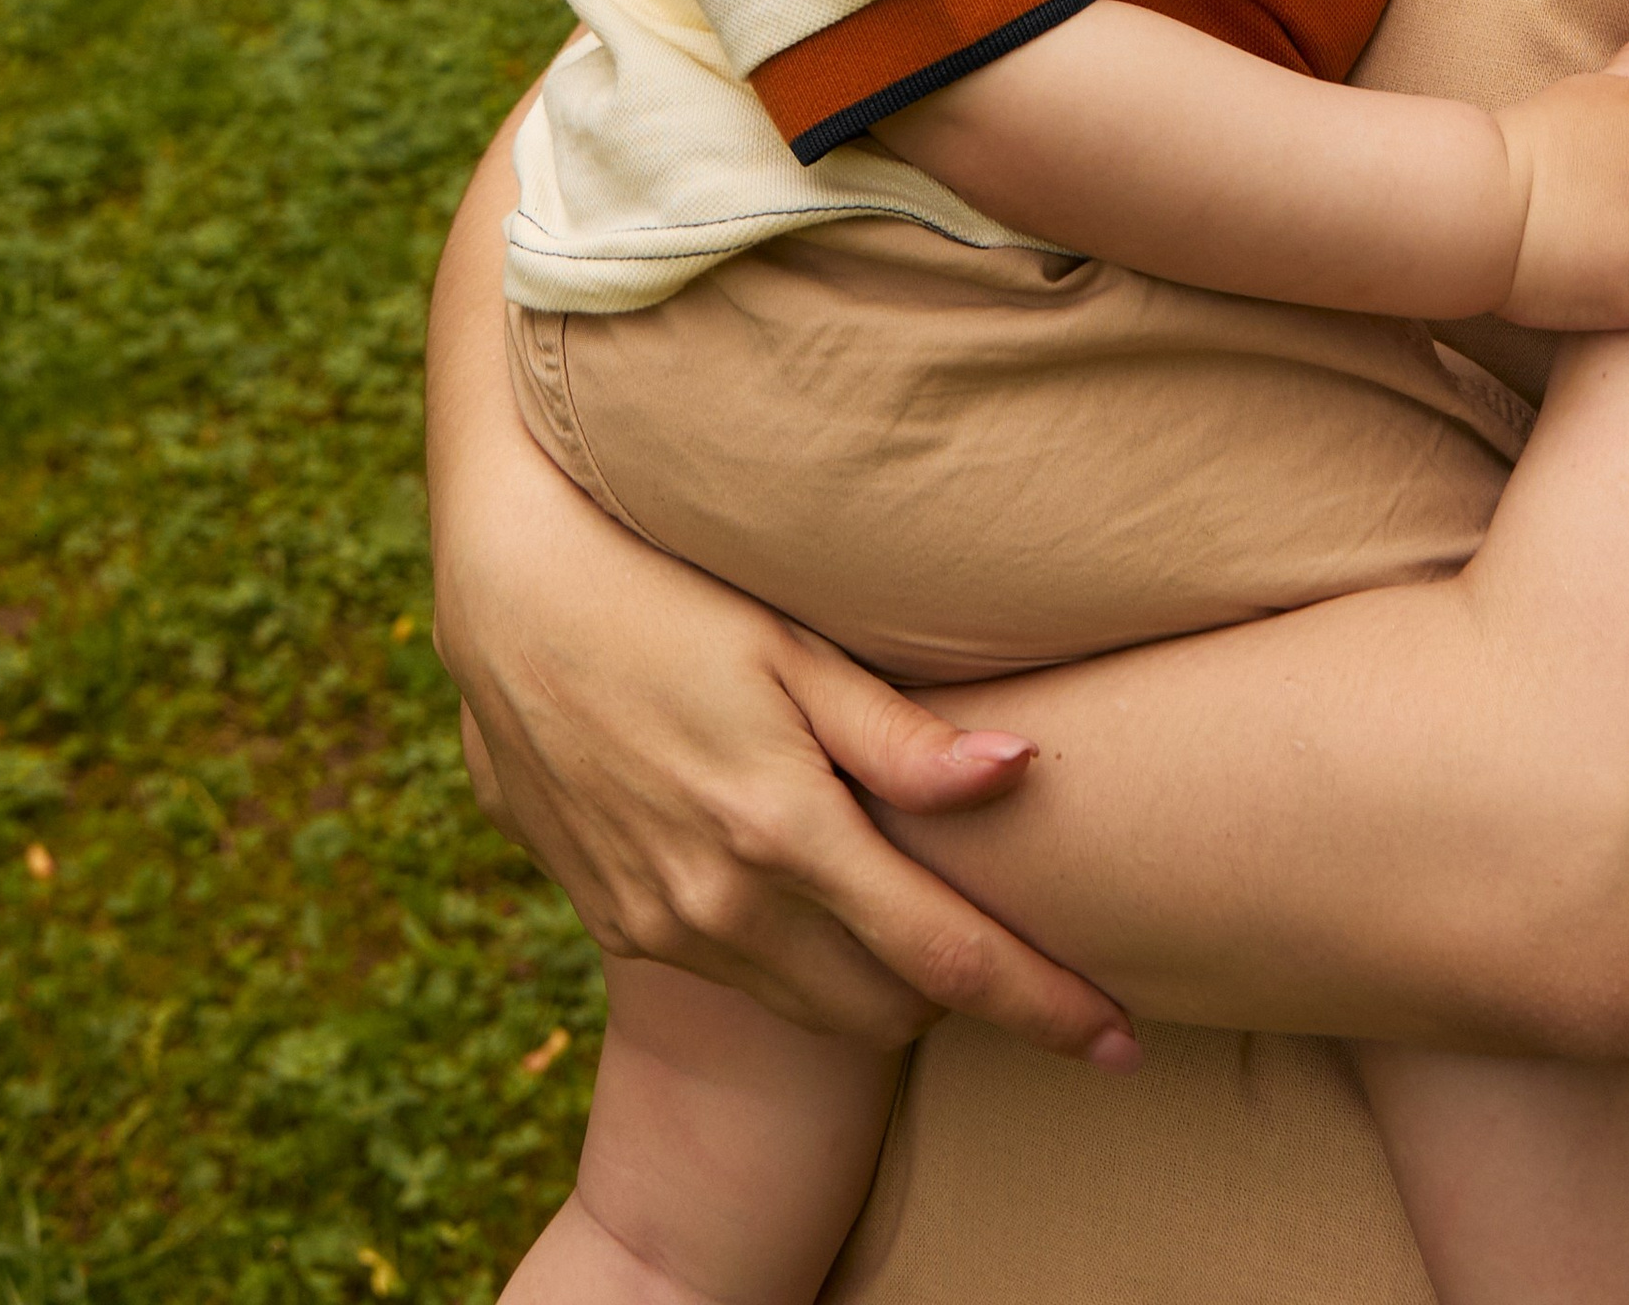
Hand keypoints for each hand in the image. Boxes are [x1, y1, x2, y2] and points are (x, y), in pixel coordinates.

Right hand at [436, 382, 1137, 1065]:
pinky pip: (741, 973)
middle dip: (962, 992)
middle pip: (889, 1008)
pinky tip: (805, 879)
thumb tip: (1023, 774)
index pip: (948, 960)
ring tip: (918, 906)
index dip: (1044, 1007)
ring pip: (814, 1006)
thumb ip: (902, 735)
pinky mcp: (617, 923)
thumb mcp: (791, 645)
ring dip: (878, 981)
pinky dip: (795, 954)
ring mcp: (660, 924)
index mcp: (782, 830)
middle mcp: (720, 901)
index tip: (1123, 1038)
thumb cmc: (666, 589)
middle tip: (1021, 939)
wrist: (506, 596)